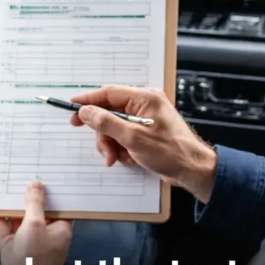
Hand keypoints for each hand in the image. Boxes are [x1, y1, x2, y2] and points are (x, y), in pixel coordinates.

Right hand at [0, 181, 72, 264]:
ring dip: (11, 205)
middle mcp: (44, 232)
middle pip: (37, 209)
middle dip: (28, 194)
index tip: (46, 174)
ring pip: (19, 218)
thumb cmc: (37, 258)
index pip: (59, 205)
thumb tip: (35, 185)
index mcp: (60, 228)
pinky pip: (4, 228)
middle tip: (22, 174)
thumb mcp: (35, 224)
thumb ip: (35, 203)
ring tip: (4, 184)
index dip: (53, 190)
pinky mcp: (11, 246)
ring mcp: (27, 239)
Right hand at [69, 85, 217, 202]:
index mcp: (144, 98)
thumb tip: (86, 111)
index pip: (108, 93)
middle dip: (104, 134)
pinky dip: (122, 149)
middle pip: (109, 113)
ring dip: (112, 145)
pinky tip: (131, 159)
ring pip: (114, 128)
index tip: (71, 108)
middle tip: (105, 151)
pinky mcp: (146, 132)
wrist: (193, 170)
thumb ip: (107, 122)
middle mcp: (144, 105)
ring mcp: (145, 119)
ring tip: (119, 158)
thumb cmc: (171, 152)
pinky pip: (124, 136)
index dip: (88, 101)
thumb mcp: (133, 138)